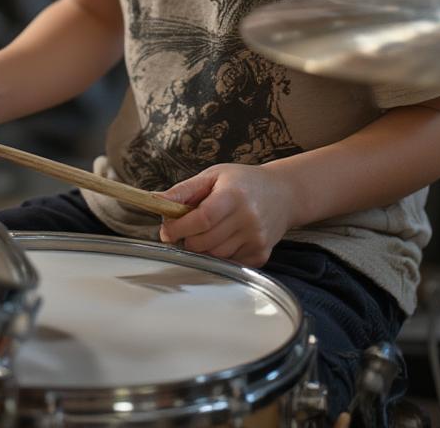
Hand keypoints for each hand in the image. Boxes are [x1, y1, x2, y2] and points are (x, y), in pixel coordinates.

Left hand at [157, 163, 294, 267]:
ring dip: (204, 247)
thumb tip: (156, 200)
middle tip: (187, 229)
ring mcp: (256, 239)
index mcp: (233, 196)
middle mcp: (248, 219)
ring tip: (209, 230)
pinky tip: (226, 237)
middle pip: (205, 242)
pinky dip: (220, 254)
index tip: (167, 230)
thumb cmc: (244, 182)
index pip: (202, 219)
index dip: (180, 228)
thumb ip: (184, 190)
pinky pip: (229, 264)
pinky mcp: (260, 255)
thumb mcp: (214, 176)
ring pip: (215, 256)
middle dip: (188, 239)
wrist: (284, 194)